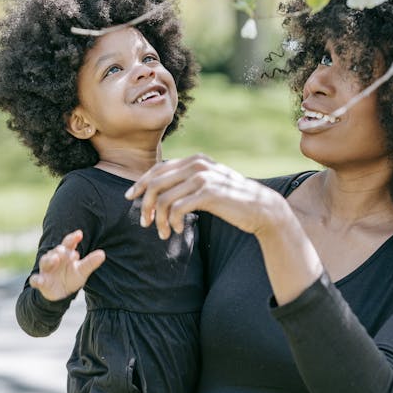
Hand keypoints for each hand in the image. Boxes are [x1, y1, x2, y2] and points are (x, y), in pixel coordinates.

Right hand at [30, 229, 104, 300]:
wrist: (60, 293)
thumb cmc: (71, 277)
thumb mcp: (82, 270)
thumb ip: (90, 262)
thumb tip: (102, 254)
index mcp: (65, 254)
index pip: (68, 243)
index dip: (72, 239)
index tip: (79, 234)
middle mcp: (54, 259)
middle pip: (56, 251)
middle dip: (61, 250)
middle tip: (68, 250)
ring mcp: (46, 270)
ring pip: (45, 261)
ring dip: (49, 260)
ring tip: (56, 259)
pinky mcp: (41, 281)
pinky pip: (35, 279)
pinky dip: (36, 280)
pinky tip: (40, 280)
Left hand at [125, 154, 281, 239]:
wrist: (261, 208)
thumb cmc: (231, 200)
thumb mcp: (208, 184)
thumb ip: (187, 181)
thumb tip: (159, 190)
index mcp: (194, 159)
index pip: (157, 169)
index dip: (141, 184)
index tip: (131, 198)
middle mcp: (197, 164)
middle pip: (155, 184)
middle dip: (146, 206)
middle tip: (145, 223)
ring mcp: (203, 177)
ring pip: (164, 199)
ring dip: (160, 220)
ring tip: (164, 233)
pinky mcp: (209, 194)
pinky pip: (178, 209)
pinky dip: (173, 222)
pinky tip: (178, 230)